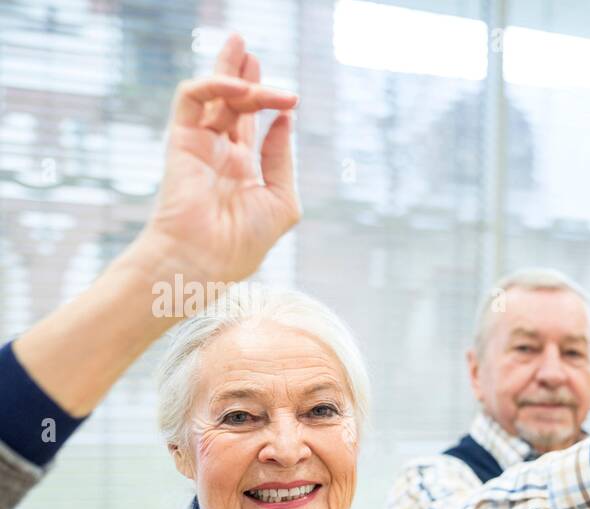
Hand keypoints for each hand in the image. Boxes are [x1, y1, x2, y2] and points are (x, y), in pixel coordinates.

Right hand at [134, 33, 300, 286]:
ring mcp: (198, 144)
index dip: (266, 105)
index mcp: (240, 169)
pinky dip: (215, 84)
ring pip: (212, 93)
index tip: (289, 100)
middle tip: (249, 49)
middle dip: (240, 72)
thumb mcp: (282, 201)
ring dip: (233, 72)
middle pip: (227, 101)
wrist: (205, 259)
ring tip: (250, 54)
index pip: (248, 125)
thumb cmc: (243, 242)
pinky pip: (192, 97)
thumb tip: (286, 121)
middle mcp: (218, 153)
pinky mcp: (180, 138)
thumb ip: (283, 159)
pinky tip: (242, 86)